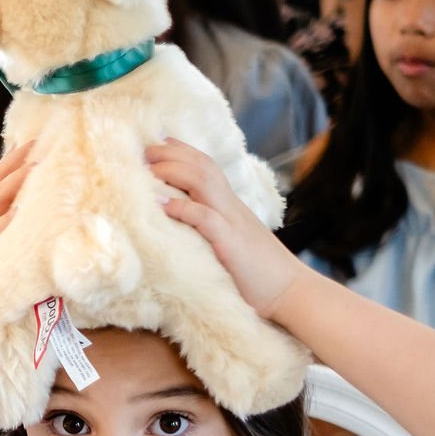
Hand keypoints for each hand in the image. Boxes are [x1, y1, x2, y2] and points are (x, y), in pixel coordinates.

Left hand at [147, 138, 309, 318]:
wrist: (289, 291)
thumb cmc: (256, 273)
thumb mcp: (229, 242)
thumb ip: (209, 228)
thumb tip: (180, 225)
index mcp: (230, 206)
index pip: (206, 168)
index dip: (182, 153)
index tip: (157, 144)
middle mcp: (231, 207)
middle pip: (202, 167)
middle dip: (173, 154)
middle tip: (145, 150)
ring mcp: (232, 222)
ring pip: (204, 183)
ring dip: (174, 172)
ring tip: (149, 168)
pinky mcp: (231, 243)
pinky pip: (207, 219)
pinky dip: (184, 209)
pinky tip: (163, 204)